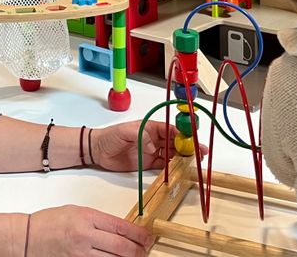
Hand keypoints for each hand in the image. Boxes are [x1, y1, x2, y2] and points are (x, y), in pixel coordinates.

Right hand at [26, 205, 153, 255]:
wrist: (26, 237)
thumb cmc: (49, 222)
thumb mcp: (76, 211)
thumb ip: (98, 220)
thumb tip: (120, 230)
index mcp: (86, 217)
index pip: (121, 226)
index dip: (139, 234)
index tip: (147, 237)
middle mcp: (85, 236)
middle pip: (122, 247)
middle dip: (138, 251)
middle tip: (144, 250)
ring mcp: (80, 255)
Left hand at [90, 120, 208, 171]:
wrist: (97, 151)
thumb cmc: (109, 136)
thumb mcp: (124, 132)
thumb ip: (140, 136)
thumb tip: (153, 145)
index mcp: (150, 127)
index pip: (171, 130)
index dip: (184, 134)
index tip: (193, 139)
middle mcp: (154, 139)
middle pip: (176, 142)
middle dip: (189, 146)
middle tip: (200, 153)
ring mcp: (152, 151)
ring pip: (172, 154)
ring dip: (183, 157)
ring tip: (195, 162)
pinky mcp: (148, 163)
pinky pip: (164, 165)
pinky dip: (173, 167)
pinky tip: (181, 169)